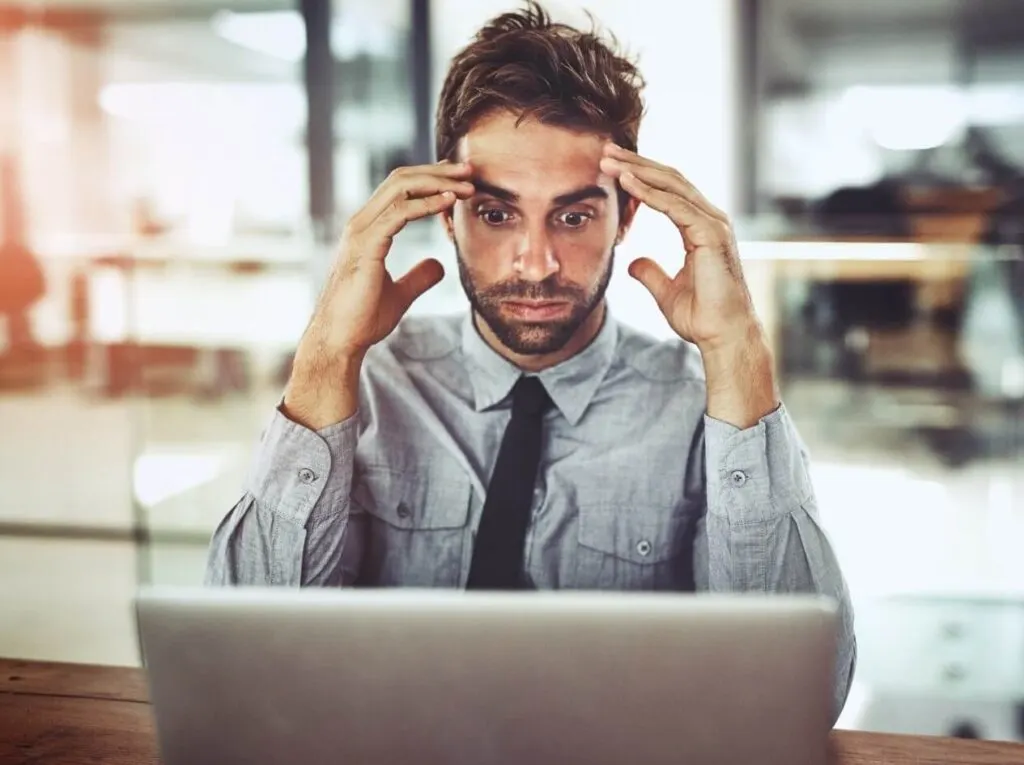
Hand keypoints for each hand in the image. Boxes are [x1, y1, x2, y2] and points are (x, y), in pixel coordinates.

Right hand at [284, 162, 473, 428]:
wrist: (340, 341)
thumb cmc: (362, 319)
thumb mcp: (400, 294)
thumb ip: (418, 277)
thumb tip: (439, 265)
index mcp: (367, 230)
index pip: (399, 190)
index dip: (430, 179)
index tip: (460, 180)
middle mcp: (361, 223)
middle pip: (401, 180)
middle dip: (438, 171)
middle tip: (469, 170)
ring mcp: (361, 232)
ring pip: (400, 188)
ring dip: (437, 182)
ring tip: (467, 183)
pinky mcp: (366, 246)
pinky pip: (400, 213)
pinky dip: (427, 204)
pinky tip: (450, 202)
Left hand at [599, 144, 759, 352]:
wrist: (724, 336)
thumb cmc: (702, 317)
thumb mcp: (666, 291)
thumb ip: (650, 273)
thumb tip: (633, 262)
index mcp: (701, 227)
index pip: (668, 190)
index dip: (640, 176)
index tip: (611, 167)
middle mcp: (711, 219)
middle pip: (669, 179)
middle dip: (636, 163)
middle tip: (605, 151)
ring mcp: (714, 224)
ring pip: (671, 186)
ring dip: (637, 171)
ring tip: (609, 160)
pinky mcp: (712, 235)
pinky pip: (675, 206)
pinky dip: (649, 192)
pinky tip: (627, 182)